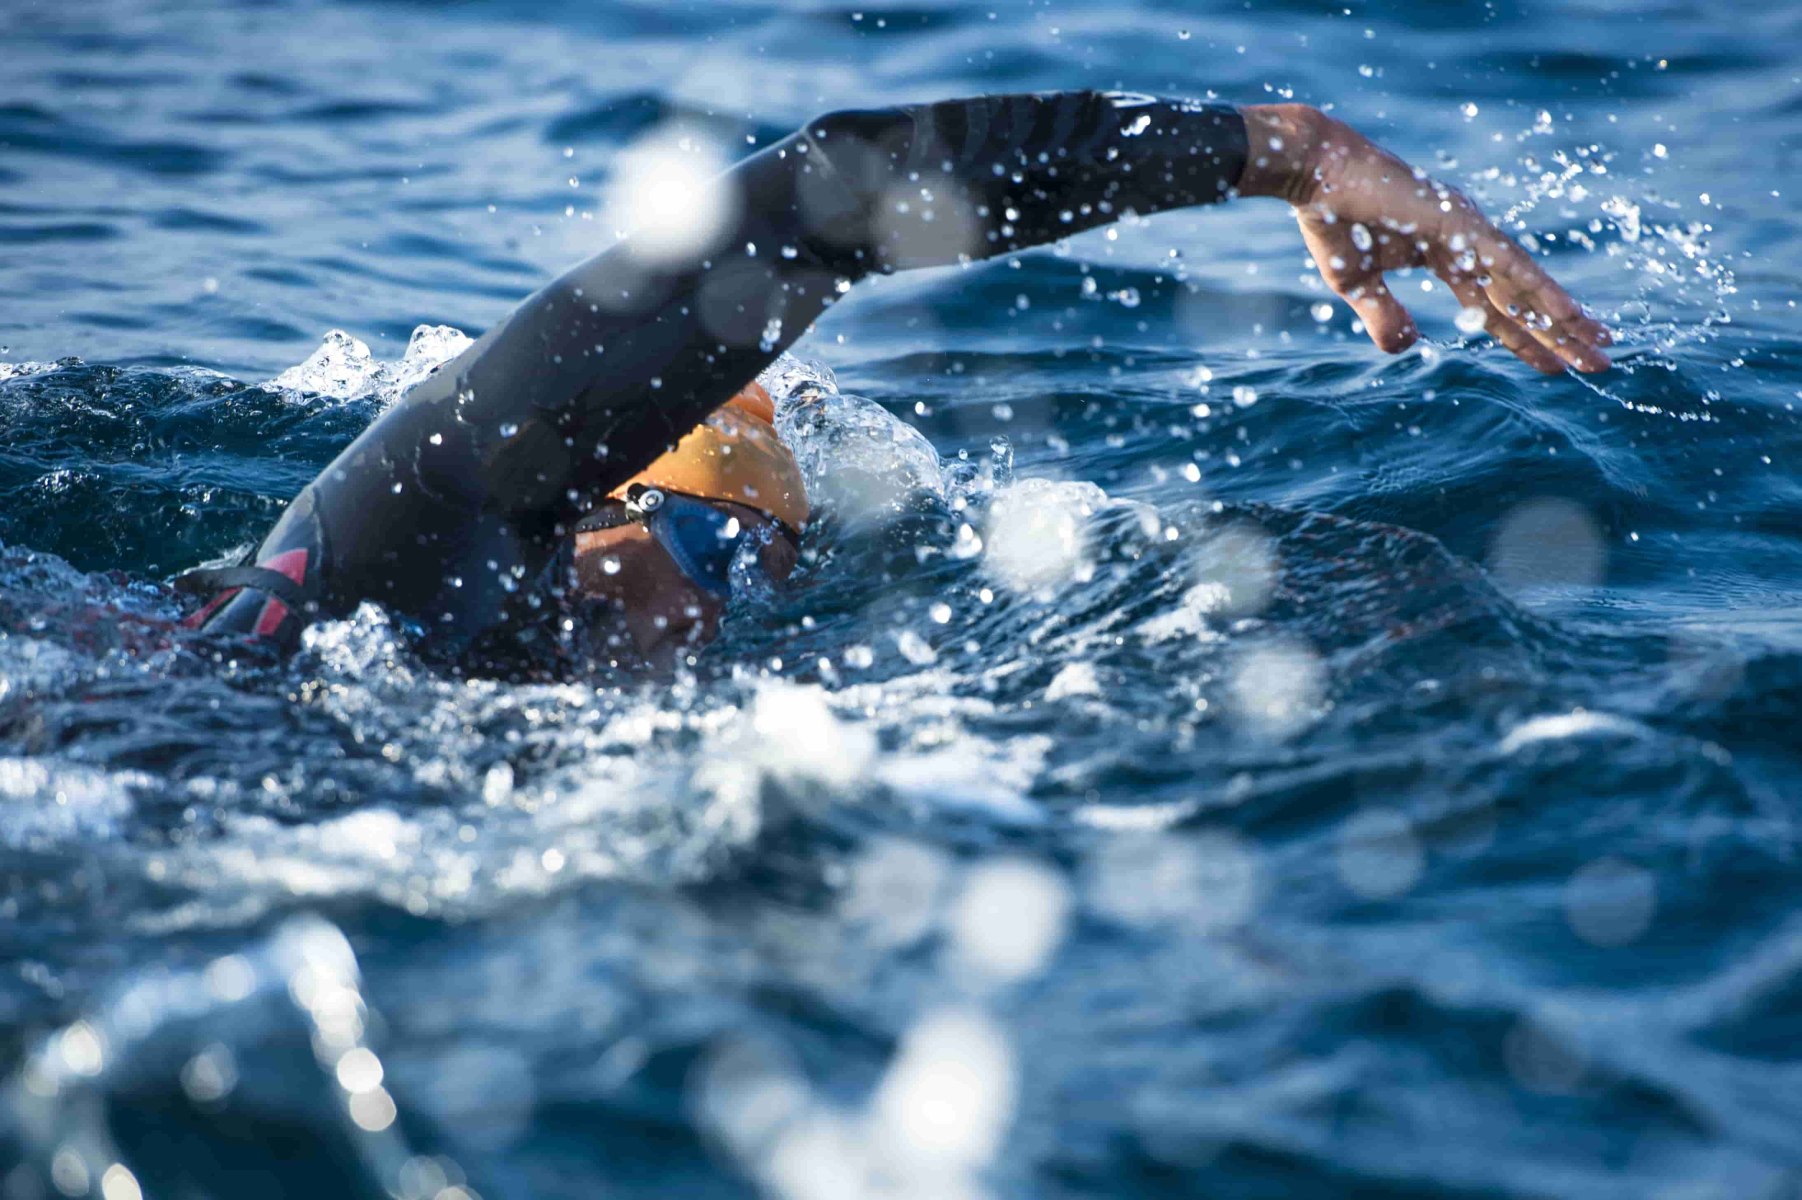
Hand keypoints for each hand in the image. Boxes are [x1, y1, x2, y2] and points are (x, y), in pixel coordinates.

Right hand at [1237, 104, 1611, 373]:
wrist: (1316, 173)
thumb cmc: (1331, 222)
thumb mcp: (1355, 285)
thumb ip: (1384, 316)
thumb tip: (1409, 347)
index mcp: (1444, 252)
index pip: (1494, 304)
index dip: (1522, 336)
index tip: (1553, 363)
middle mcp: (1468, 241)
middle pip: (1522, 298)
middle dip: (1560, 333)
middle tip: (1600, 363)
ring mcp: (1469, 230)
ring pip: (1527, 286)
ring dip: (1566, 319)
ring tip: (1601, 350)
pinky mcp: (1462, 225)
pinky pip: (1510, 267)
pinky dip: (1541, 293)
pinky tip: (1569, 317)